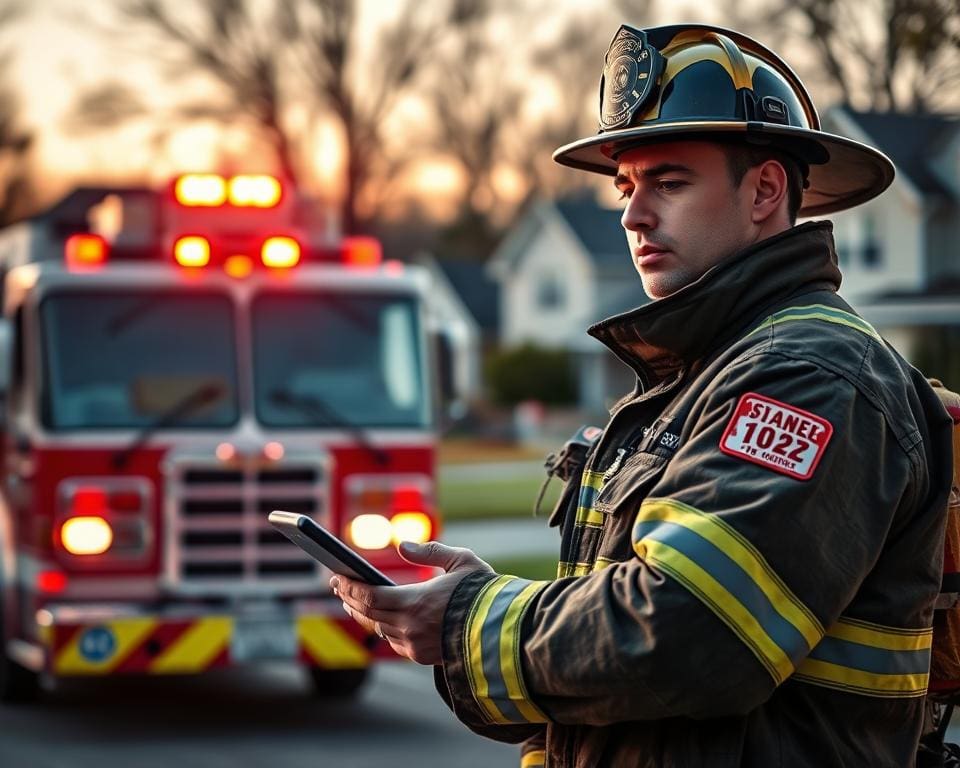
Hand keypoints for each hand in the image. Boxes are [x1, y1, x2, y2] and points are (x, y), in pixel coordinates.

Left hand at [332, 541, 492, 665]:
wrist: (506, 633)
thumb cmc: (485, 594)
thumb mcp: (462, 561)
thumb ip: (431, 551)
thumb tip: (404, 545)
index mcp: (416, 602)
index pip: (369, 596)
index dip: (349, 587)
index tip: (336, 577)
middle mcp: (410, 627)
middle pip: (367, 613)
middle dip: (349, 598)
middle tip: (339, 585)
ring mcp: (415, 645)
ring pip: (379, 629)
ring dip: (364, 614)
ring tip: (354, 600)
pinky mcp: (424, 657)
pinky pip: (394, 642)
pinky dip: (383, 627)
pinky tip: (380, 618)